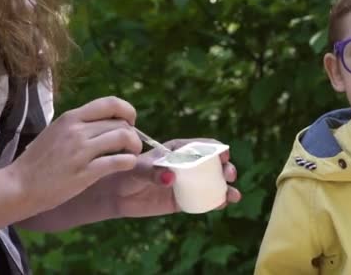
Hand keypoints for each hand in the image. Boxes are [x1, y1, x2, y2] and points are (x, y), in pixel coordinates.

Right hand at [9, 96, 141, 214]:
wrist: (18, 186)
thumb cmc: (38, 161)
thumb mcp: (57, 132)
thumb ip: (80, 125)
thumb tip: (109, 123)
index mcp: (71, 117)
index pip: (111, 103)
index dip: (127, 111)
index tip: (130, 123)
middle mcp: (77, 130)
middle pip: (121, 123)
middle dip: (133, 134)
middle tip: (132, 146)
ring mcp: (81, 151)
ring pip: (124, 138)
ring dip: (135, 146)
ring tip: (132, 155)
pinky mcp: (85, 172)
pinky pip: (119, 161)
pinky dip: (129, 162)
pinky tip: (127, 165)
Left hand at [99, 138, 241, 217]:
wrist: (116, 194)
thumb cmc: (126, 173)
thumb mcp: (138, 170)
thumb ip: (153, 172)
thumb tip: (170, 178)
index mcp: (178, 151)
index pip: (202, 146)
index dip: (217, 149)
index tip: (224, 155)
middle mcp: (186, 166)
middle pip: (213, 165)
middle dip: (226, 168)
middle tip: (229, 175)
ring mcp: (187, 184)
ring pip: (212, 184)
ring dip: (226, 188)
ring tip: (233, 195)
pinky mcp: (183, 201)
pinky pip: (203, 201)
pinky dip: (215, 202)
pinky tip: (223, 205)